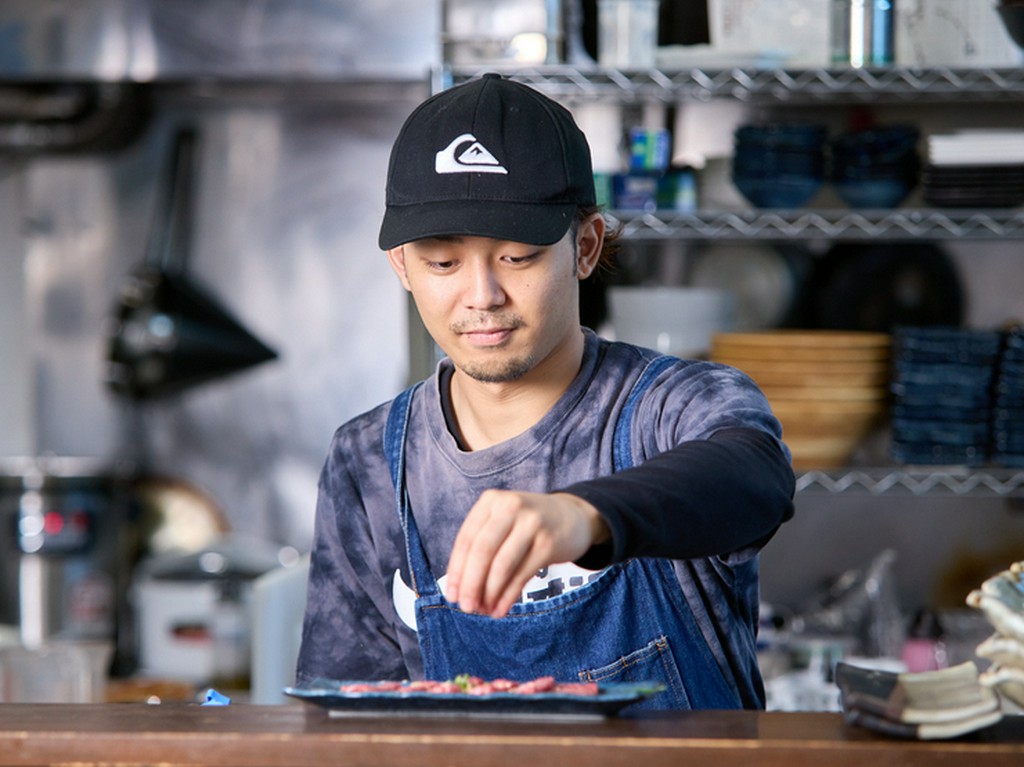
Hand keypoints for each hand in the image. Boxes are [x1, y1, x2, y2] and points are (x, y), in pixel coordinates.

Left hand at [444, 490, 609, 617]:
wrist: (573, 517)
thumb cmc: (528, 525)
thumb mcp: (502, 521)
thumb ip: (481, 546)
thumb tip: (461, 590)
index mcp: (491, 501)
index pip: (466, 539)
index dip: (456, 570)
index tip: (451, 595)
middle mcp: (510, 507)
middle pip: (482, 551)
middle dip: (470, 583)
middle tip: (465, 607)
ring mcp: (532, 523)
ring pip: (501, 565)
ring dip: (489, 593)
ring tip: (484, 610)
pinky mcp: (548, 543)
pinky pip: (522, 575)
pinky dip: (508, 596)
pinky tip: (500, 609)